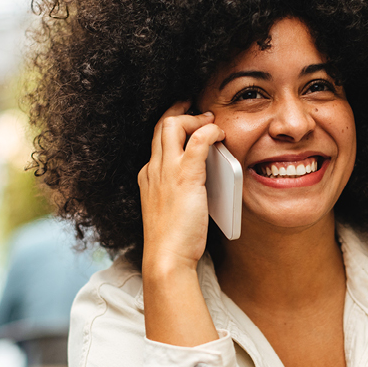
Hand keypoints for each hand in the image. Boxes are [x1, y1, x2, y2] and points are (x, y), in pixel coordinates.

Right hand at [138, 102, 225, 274]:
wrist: (166, 257)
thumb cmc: (173, 241)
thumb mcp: (172, 210)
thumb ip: (181, 190)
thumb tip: (203, 178)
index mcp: (148, 177)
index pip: (156, 142)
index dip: (172, 127)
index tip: (187, 124)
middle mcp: (153, 169)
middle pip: (160, 126)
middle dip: (179, 111)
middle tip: (197, 109)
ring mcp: (166, 171)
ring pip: (171, 125)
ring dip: (193, 117)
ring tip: (210, 120)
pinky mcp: (184, 176)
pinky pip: (196, 140)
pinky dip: (209, 131)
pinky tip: (219, 134)